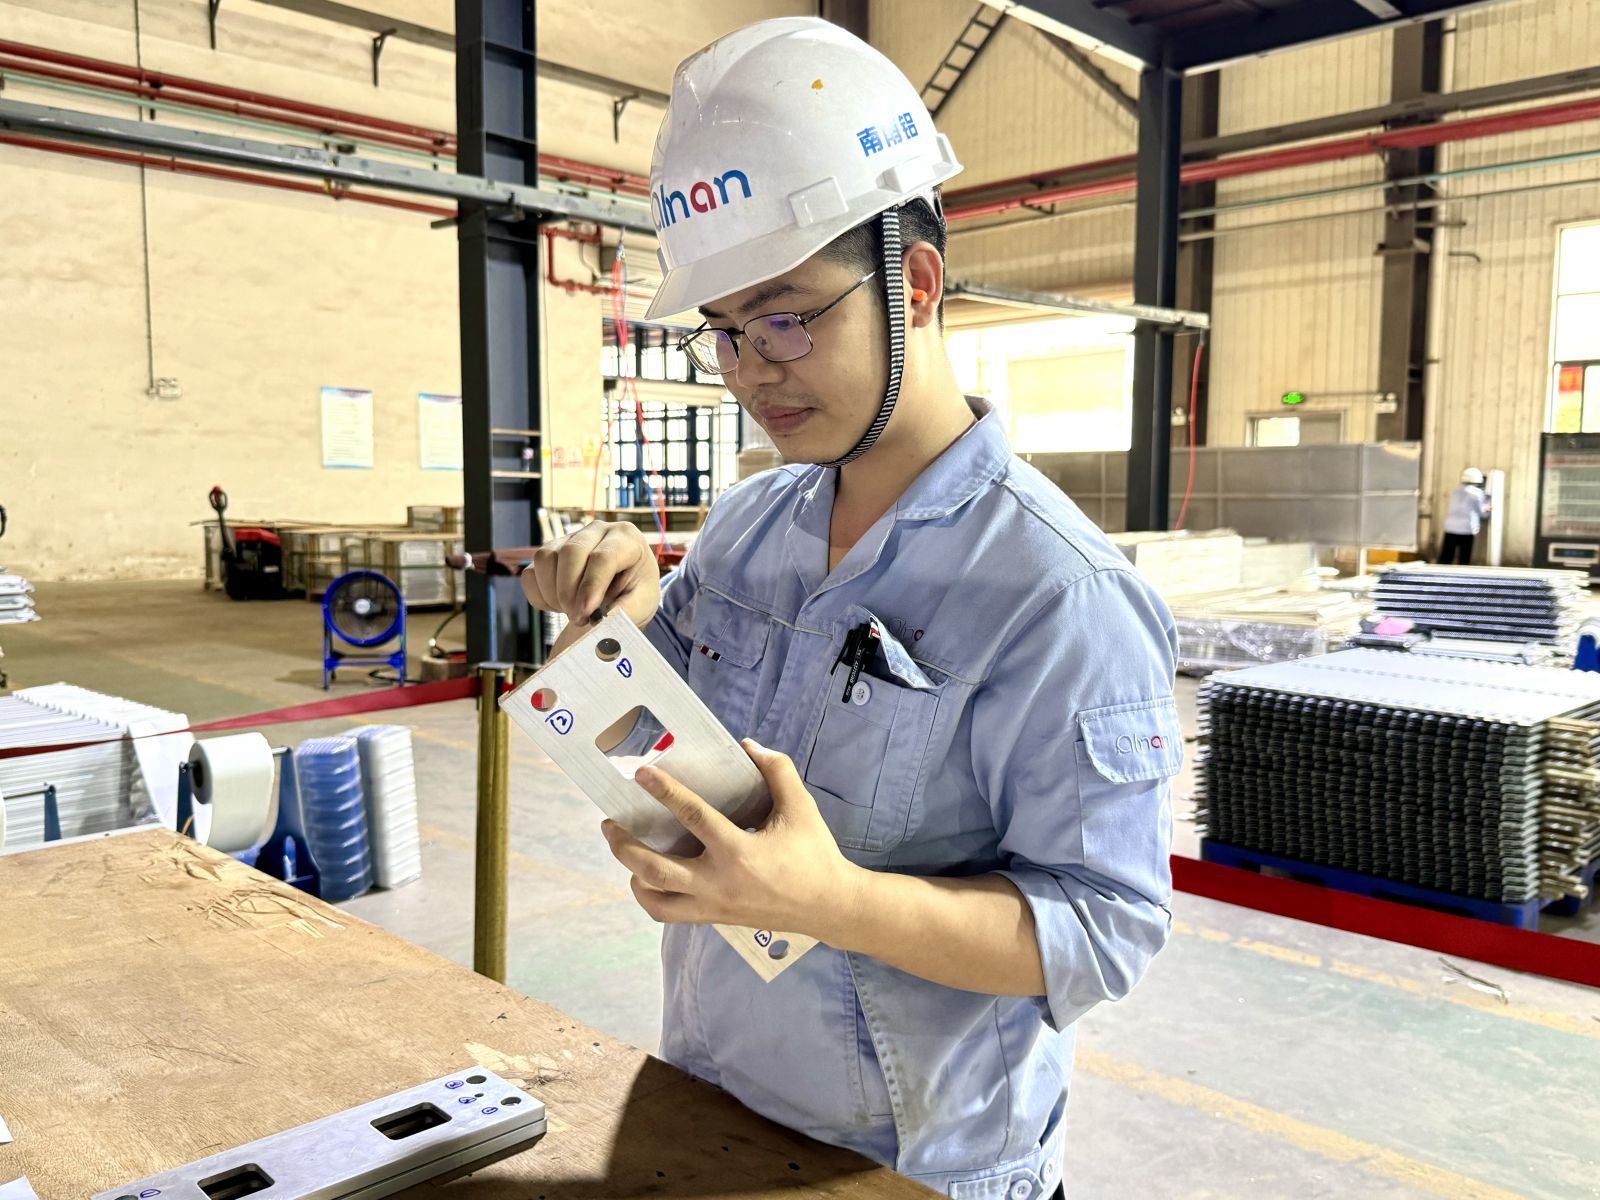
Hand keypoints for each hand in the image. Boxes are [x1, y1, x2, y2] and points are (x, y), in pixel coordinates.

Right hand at [520, 520, 658, 628]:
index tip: (586, 612)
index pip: (603, 557)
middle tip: (578, 618)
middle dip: (569, 591)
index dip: (591, 585)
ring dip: (554, 594)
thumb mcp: (642, 603)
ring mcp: (569, 539)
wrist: (621, 591)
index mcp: (626, 538)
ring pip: (546, 558)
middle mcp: (596, 531)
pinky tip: (559, 606)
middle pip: (571, 552)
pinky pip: (531, 573)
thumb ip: (626, 611)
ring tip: (572, 612)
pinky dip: (540, 596)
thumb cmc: (635, 593)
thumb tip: (602, 621)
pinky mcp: (549, 553)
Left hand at [601, 740, 864, 942]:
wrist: (828, 907)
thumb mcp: (801, 807)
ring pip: (655, 898)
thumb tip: (747, 745)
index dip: (665, 793)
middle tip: (611, 823)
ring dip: (631, 873)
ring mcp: (713, 906)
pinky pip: (668, 913)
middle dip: (625, 845)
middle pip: (655, 869)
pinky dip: (650, 896)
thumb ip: (776, 771)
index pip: (693, 818)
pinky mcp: (713, 918)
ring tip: (623, 849)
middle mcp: (719, 884)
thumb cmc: (814, 854)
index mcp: (739, 853)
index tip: (642, 773)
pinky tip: (646, 875)